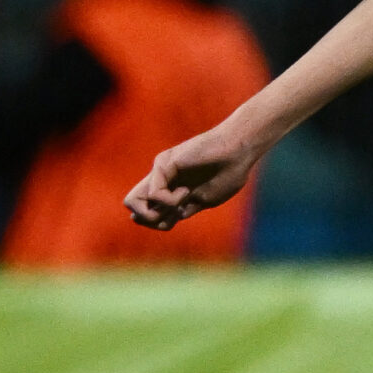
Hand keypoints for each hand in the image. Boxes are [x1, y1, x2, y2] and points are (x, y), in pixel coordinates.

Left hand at [124, 127, 263, 229]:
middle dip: (148, 220)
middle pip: (133, 205)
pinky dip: (170, 201)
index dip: (155, 222)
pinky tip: (187, 192)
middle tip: (173, 215)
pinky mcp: (163, 164)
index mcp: (172, 189)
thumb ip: (184, 209)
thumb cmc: (230, 173)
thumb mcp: (205, 200)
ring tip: (181, 202)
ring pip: (133, 202)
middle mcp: (162, 179)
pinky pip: (155, 194)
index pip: (147, 210)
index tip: (176, 219)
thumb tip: (162, 222)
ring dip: (158, 212)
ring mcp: (161, 171)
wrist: (239, 150)